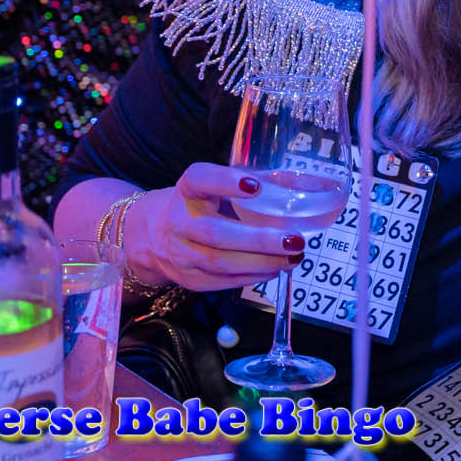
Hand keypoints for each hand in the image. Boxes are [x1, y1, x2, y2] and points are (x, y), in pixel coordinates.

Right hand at [118, 164, 303, 292]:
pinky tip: (275, 270)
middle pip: (216, 233)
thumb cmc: (199, 206)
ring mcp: (180, 253)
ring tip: (293, 257)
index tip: (255, 185)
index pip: (200, 180)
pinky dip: (252, 277)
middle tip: (294, 239)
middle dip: (259, 240)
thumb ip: (253, 183)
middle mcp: (178, 221)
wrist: (153, 236)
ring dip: (262, 262)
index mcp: (187, 190)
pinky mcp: (188, 278)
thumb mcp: (216, 188)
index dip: (224, 181)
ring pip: (220, 262)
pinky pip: (222, 281)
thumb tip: (306, 184)